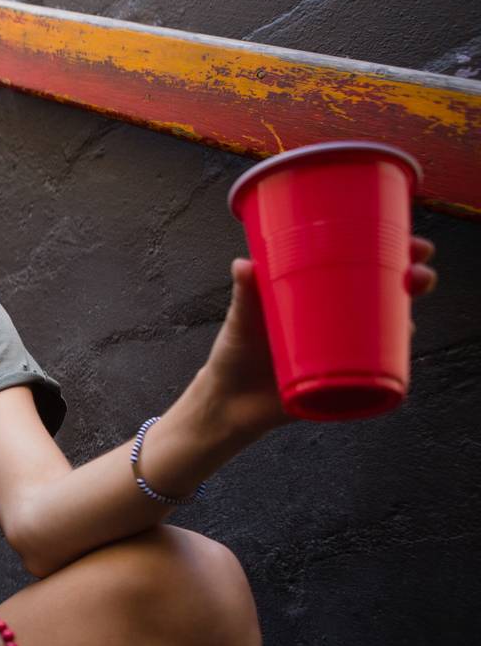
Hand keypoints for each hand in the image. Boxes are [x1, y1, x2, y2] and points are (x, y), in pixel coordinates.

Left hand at [201, 237, 437, 438]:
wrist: (228, 403)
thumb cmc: (234, 354)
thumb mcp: (240, 320)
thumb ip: (244, 294)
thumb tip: (243, 265)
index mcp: (315, 296)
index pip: (360, 266)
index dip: (391, 252)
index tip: (410, 242)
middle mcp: (335, 321)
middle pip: (383, 295)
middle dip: (410, 281)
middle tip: (418, 275)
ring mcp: (341, 352)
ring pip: (385, 331)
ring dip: (406, 320)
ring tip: (408, 316)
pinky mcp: (340, 383)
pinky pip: (375, 372)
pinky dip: (391, 362)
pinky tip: (400, 353)